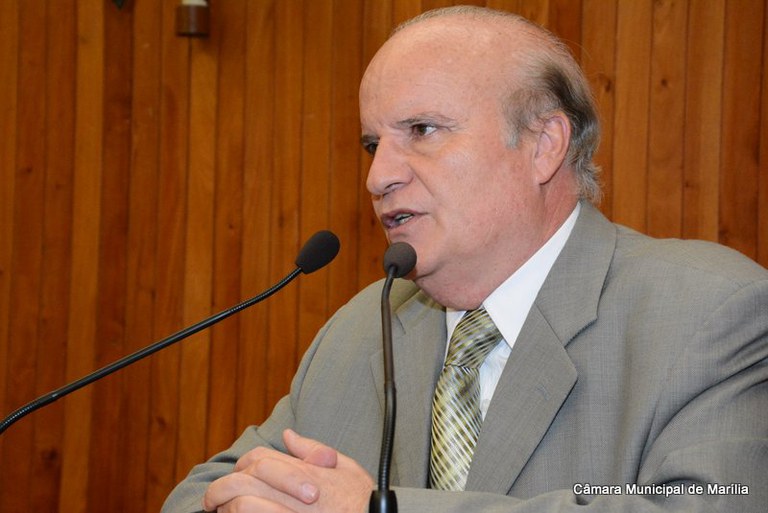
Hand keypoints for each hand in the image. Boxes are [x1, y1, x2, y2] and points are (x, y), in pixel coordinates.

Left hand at [203, 429, 373, 511]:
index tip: (233, 478)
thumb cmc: (363, 500)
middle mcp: (292, 492)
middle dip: (219, 490)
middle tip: (211, 502)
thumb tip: (288, 435)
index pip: (257, 460)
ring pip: (242, 506)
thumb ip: (314, 450)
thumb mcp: (345, 468)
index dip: (240, 467)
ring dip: (228, 509)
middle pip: (241, 481)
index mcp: (304, 471)